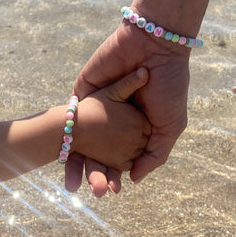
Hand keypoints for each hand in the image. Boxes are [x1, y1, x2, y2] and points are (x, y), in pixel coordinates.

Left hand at [65, 20, 190, 194]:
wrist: (155, 46)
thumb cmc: (169, 85)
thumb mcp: (170, 126)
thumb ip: (155, 155)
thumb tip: (134, 180)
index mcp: (136, 129)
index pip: (120, 157)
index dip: (114, 175)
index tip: (112, 191)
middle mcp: (114, 120)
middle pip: (98, 153)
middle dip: (95, 173)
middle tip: (94, 191)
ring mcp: (97, 107)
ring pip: (81, 140)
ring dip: (77, 163)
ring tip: (74, 183)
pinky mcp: (82, 92)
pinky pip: (70, 118)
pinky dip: (65, 137)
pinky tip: (65, 155)